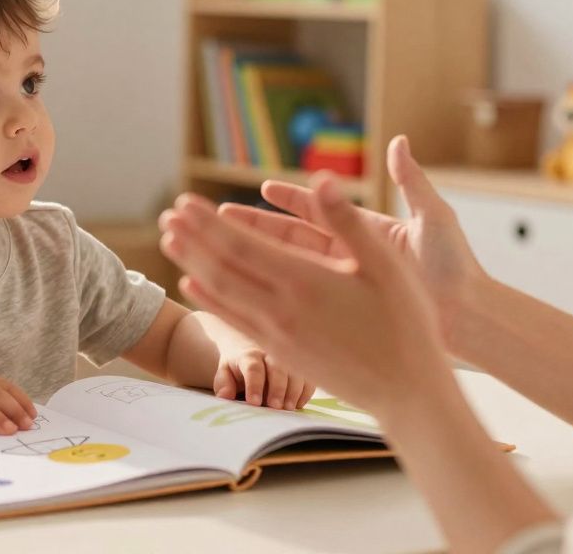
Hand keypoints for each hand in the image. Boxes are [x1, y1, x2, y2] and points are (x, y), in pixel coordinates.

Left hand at [160, 173, 448, 417]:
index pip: (241, 246)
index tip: (185, 202)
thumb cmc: (405, 324)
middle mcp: (283, 307)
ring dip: (191, 264)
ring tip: (168, 240)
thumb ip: (347, 222)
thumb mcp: (385, 264)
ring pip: (222, 293)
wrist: (405, 391)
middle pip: (222, 267)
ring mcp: (278, 333)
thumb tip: (322, 181)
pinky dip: (210, 299)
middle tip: (166, 214)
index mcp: (306, 280)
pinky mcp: (280, 351)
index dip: (208, 223)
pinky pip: (234, 320)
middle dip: (191, 238)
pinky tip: (192, 284)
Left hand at [211, 341, 315, 409]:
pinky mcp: (299, 364)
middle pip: (277, 368)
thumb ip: (223, 384)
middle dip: (278, 388)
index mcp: (249, 356)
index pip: (253, 368)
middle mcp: (270, 354)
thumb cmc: (237, 365)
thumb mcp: (225, 372)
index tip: (254, 402)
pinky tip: (299, 404)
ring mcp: (286, 357)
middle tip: (276, 407)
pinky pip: (307, 376)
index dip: (254, 385)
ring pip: (295, 370)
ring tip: (289, 408)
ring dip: (294, 390)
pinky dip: (305, 390)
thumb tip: (225, 396)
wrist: (247, 342)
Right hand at [216, 136, 487, 346]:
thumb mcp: (432, 217)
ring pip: (293, 268)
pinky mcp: (347, 311)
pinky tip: (249, 295)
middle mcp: (353, 255)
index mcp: (369, 230)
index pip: (320, 209)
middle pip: (295, 237)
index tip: (262, 187)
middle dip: (259, 227)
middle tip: (222, 218)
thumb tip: (398, 140)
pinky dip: (276, 294)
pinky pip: (304, 300)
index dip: (290, 198)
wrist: (471, 318)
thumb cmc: (456, 267)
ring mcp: (348, 284)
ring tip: (225, 252)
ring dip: (260, 258)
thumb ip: (411, 180)